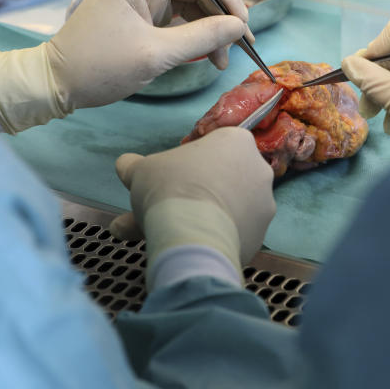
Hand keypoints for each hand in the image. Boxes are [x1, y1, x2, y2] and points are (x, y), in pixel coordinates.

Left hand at [0, 0, 250, 131]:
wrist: (55, 84)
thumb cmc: (100, 67)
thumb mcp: (156, 54)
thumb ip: (202, 37)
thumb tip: (239, 27)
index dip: (226, 0)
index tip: (244, 27)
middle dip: (219, 17)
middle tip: (239, 46)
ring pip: (187, 4)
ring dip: (208, 29)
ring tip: (221, 59)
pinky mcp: (135, 12)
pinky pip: (173, 16)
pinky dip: (191, 34)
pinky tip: (205, 53)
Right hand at [110, 128, 275, 276]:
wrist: (192, 234)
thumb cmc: (169, 188)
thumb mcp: (142, 170)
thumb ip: (134, 165)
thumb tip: (125, 164)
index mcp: (237, 142)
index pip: (214, 145)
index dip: (189, 161)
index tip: (171, 176)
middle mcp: (258, 169)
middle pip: (219, 179)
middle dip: (186, 194)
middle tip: (158, 208)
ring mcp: (264, 204)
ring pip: (224, 209)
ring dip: (195, 218)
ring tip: (159, 234)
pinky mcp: (260, 236)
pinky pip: (231, 233)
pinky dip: (210, 238)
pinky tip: (181, 246)